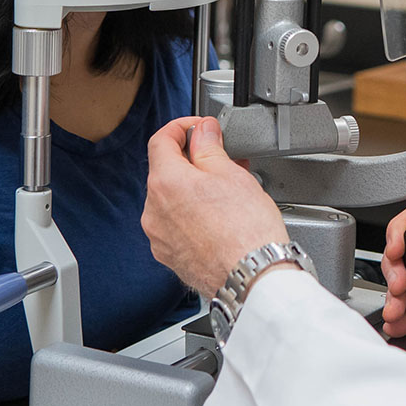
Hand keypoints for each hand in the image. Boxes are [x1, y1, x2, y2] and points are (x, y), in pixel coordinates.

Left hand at [142, 116, 288, 297]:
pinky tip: (220, 215)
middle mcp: (153, 211)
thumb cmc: (246, 231)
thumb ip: (209, 146)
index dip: (181, 126)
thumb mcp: (231, 173)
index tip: (198, 127)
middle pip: (165, 171)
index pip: (160, 140)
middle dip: (193, 159)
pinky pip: (176, 225)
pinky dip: (193, 213)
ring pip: (171, 200)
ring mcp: (160, 238)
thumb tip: (202, 130)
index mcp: (165, 183)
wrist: (251, 279)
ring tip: (228, 189)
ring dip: (194, 187)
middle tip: (222, 157)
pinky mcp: (170, 256)